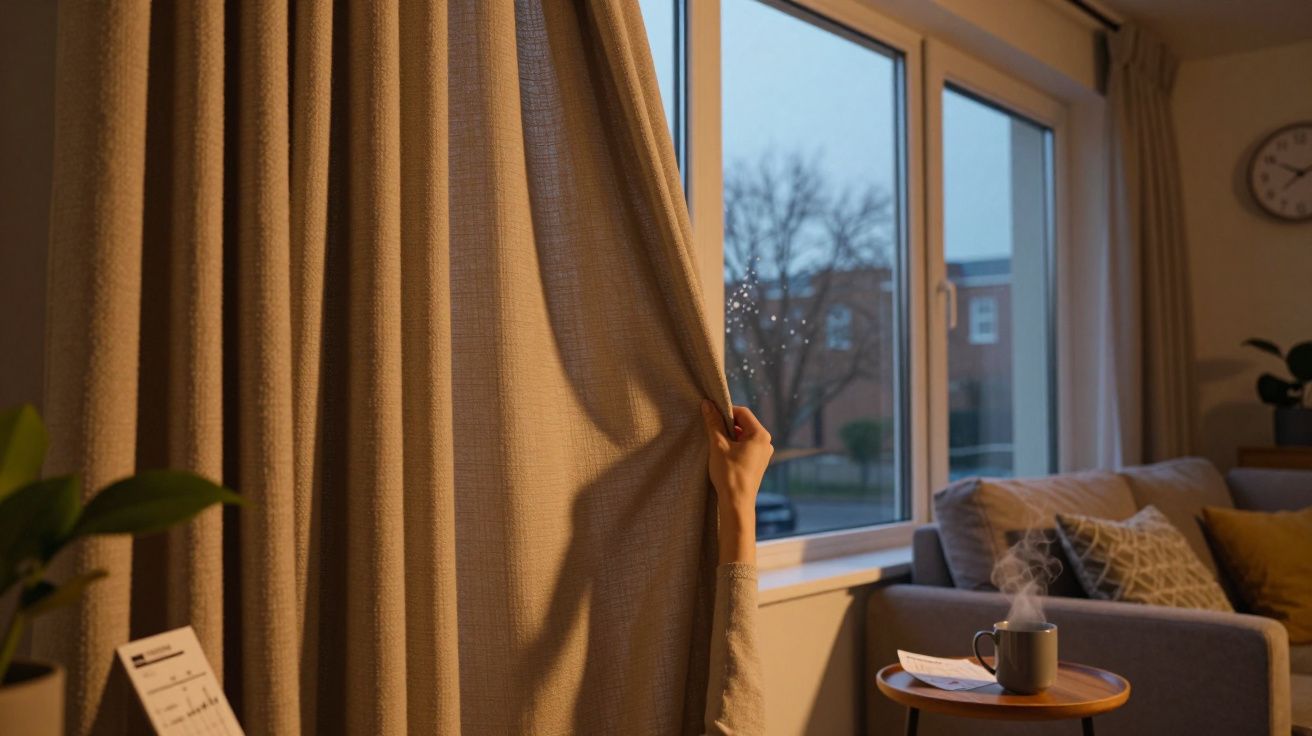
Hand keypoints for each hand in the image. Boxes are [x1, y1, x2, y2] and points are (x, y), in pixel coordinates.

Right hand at [700, 400, 773, 564]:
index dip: (726, 411)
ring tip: (716, 446)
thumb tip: (707, 404)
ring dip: (729, 437)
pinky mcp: (758, 464)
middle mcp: (766, 443)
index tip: (711, 416)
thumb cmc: (729, 473)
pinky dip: (734, 447)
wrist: (737, 503)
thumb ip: (714, 422)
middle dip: (727, 425)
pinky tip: (723, 456)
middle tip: (712, 432)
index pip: (743, 413)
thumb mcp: (718, 445)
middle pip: (744, 424)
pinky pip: (746, 448)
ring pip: (744, 437)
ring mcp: (763, 455)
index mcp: (761, 435)